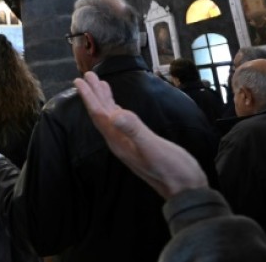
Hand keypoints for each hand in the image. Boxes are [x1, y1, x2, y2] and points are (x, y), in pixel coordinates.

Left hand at [75, 71, 207, 199]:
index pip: (99, 116)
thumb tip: (115, 114)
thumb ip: (134, 130)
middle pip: (102, 114)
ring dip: (104, 100)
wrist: (186, 190)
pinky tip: (117, 105)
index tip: (80, 81)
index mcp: (119, 142)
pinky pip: (121, 122)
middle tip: (87, 75)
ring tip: (99, 83)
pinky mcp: (138, 144)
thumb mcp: (153, 147)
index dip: (89, 97)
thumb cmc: (173, 170)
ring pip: (110, 118)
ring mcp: (128, 144)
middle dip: (94, 94)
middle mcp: (119, 142)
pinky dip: (117, 109)